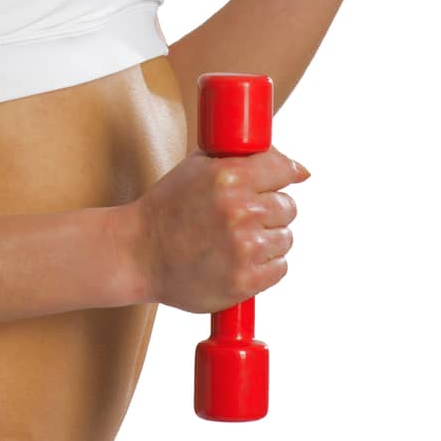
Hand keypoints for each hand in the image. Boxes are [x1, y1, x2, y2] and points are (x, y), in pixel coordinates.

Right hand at [124, 146, 310, 313]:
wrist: (137, 253)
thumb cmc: (168, 207)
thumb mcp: (198, 167)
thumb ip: (247, 159)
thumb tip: (302, 171)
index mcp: (229, 177)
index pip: (283, 170)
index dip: (276, 178)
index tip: (267, 186)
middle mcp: (240, 211)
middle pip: (288, 206)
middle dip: (268, 211)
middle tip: (239, 218)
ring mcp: (244, 248)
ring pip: (285, 238)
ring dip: (267, 240)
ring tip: (234, 242)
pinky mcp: (245, 281)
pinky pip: (280, 268)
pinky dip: (264, 266)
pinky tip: (237, 260)